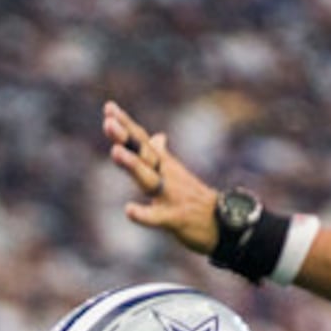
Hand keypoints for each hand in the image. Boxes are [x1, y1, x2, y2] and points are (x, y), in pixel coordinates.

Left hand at [104, 100, 219, 252]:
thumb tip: (157, 136)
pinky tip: (129, 210)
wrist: (221, 222)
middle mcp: (166, 174)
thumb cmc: (193, 198)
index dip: (125, 124)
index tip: (108, 107)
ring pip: (149, 178)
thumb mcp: (175, 173)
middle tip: (108, 123)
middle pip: (143, 153)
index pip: (141, 140)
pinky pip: (157, 217)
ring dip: (132, 165)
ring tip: (115, 152)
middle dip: (126, 138)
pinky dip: (143, 214)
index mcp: (162, 164)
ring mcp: (171, 194)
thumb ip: (161, 154)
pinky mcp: (175, 217)